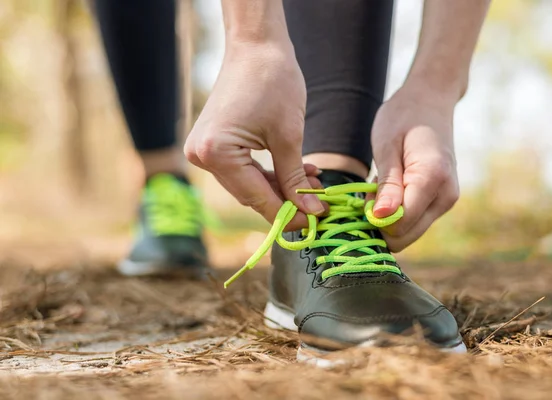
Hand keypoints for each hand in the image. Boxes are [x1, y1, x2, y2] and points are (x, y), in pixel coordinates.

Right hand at [184, 41, 323, 229]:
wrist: (256, 46)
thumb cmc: (274, 82)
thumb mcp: (289, 136)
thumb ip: (296, 179)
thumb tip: (310, 212)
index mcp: (215, 153)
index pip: (256, 197)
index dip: (287, 214)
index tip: (313, 223)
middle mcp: (201, 156)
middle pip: (250, 193)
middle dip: (286, 201)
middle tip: (316, 206)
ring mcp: (204, 150)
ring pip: (249, 183)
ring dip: (281, 187)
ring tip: (314, 186)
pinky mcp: (213, 144)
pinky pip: (244, 169)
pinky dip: (270, 173)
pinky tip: (299, 173)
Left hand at [370, 81, 459, 251]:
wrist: (429, 101)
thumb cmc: (403, 118)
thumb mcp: (387, 147)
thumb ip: (387, 185)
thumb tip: (380, 218)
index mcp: (433, 179)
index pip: (400, 225)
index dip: (374, 219)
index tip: (362, 198)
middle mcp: (446, 196)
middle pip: (406, 235)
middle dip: (379, 223)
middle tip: (368, 194)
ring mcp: (446, 200)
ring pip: (409, 231)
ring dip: (386, 218)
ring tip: (380, 186)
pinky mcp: (441, 201)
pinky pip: (414, 220)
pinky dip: (395, 212)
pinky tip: (390, 189)